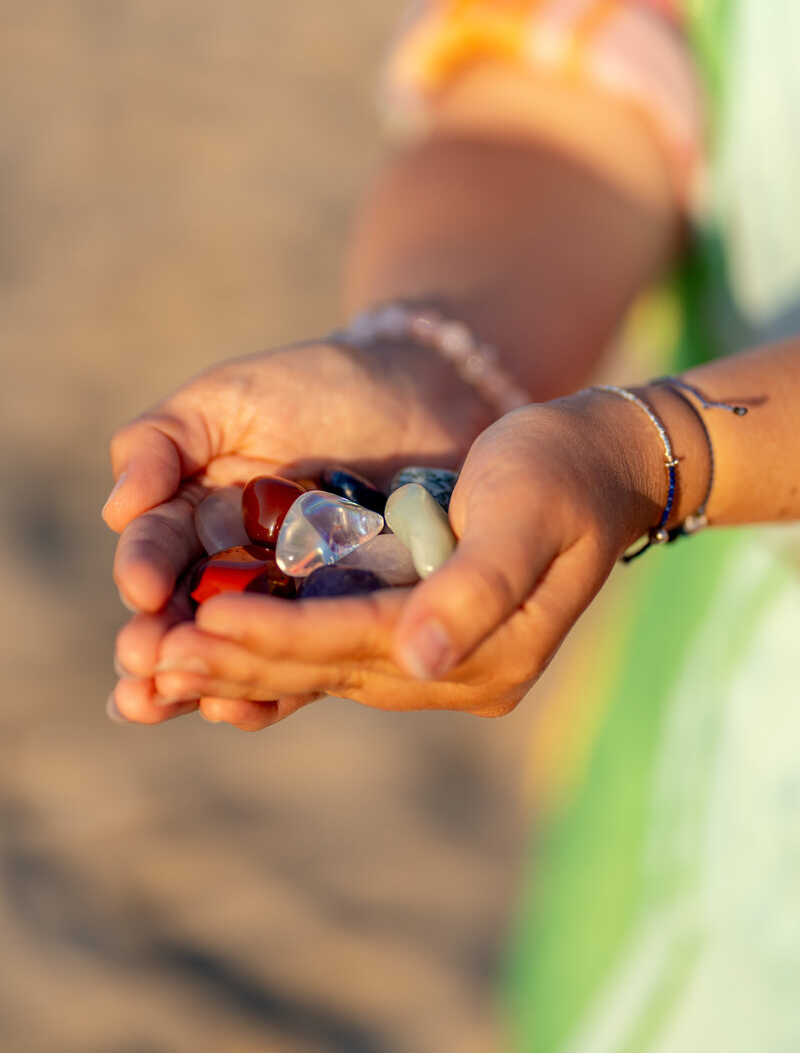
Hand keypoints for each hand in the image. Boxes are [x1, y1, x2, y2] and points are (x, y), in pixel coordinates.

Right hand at [105, 338, 491, 726]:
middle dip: (162, 646)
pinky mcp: (340, 621)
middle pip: (186, 617)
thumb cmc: (313, 386)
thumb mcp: (228, 398)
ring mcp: (287, 600)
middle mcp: (231, 567)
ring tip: (186, 702)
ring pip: (237, 651)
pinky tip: (247, 708)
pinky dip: (275, 689)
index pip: (157, 550)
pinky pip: (304, 660)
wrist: (418, 393)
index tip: (142, 591)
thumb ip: (162, 442)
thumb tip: (117, 510)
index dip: (144, 571)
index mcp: (194, 516)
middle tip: (143, 671)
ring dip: (207, 681)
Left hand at [136, 390, 664, 720]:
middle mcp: (453, 671)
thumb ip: (476, 587)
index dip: (276, 637)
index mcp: (485, 652)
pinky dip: (269, 646)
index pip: (358, 645)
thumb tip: (419, 655)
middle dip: (234, 663)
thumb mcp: (527, 514)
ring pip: (319, 668)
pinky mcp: (418, 636)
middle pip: (327, 668)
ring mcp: (436, 660)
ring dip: (237, 665)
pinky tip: (209, 643)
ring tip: (153, 668)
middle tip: (142, 662)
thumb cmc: (561, 471)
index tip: (196, 627)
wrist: (597, 464)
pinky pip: (331, 649)